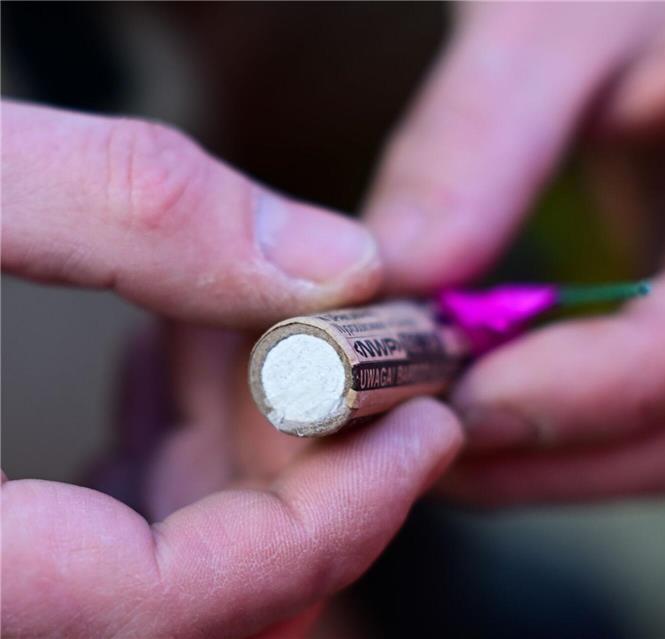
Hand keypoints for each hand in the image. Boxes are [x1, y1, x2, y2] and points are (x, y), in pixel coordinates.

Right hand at [1, 101, 462, 636]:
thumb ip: (122, 205)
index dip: (337, 517)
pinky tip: (177, 342)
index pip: (181, 605)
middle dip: (303, 475)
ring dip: (243, 450)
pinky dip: (168, 445)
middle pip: (188, 601)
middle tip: (356, 352)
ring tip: (264, 323)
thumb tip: (331, 259)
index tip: (428, 421)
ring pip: (151, 571)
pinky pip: (95, 533)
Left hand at [365, 4, 664, 502]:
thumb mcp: (544, 17)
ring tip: (450, 434)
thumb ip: (472, 143)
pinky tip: (503, 405)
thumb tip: (400, 285)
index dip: (612, 383)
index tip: (470, 404)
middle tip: (432, 446)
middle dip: (576, 447)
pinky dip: (595, 423)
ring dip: (577, 454)